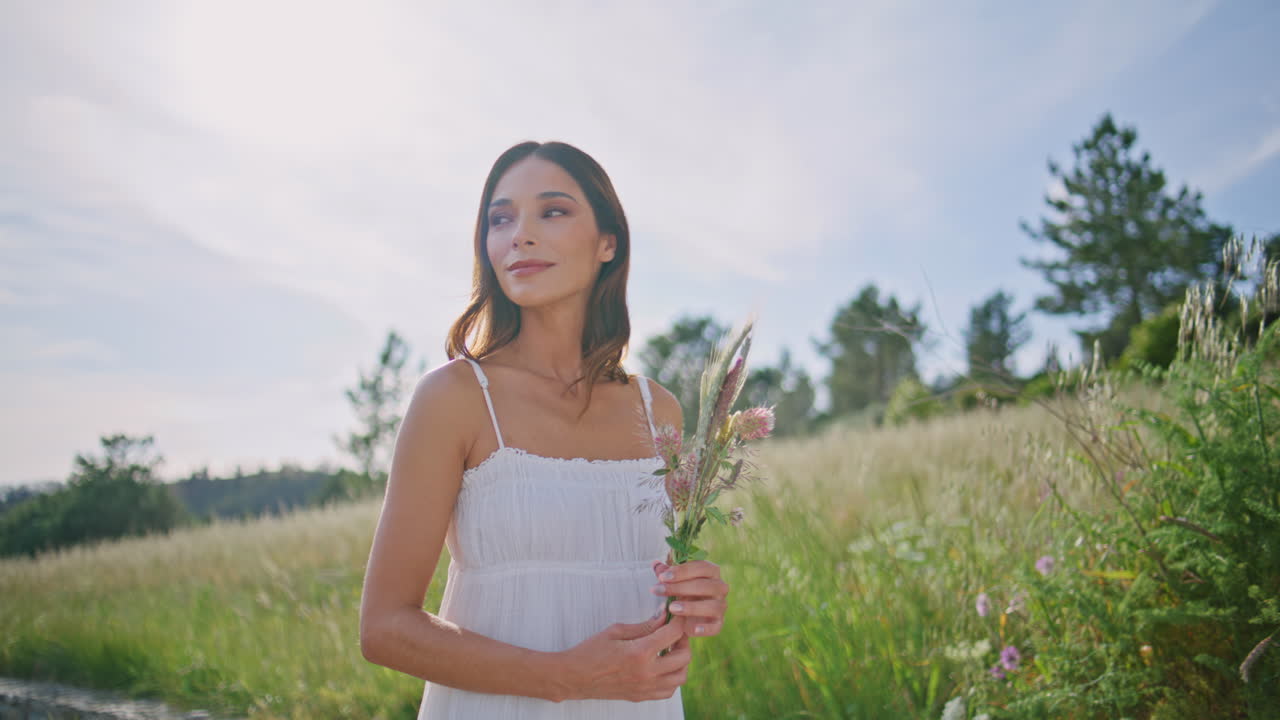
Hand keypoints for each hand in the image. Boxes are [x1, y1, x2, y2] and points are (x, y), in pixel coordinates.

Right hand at [553, 612, 690, 701]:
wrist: (575, 677)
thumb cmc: (592, 650)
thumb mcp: (617, 631)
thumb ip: (645, 625)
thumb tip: (664, 615)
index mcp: (640, 652)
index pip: (673, 633)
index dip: (679, 620)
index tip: (678, 613)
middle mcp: (647, 672)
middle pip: (684, 656)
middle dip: (683, 639)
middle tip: (675, 630)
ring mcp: (646, 688)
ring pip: (681, 677)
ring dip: (681, 661)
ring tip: (670, 649)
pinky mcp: (642, 697)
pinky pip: (669, 690)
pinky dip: (672, 678)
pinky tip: (663, 666)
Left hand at [651, 558, 729, 637]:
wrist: (689, 614)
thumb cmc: (683, 591)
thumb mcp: (673, 581)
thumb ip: (665, 573)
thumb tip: (655, 564)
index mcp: (711, 572)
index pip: (702, 567)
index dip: (682, 571)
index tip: (662, 577)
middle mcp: (720, 587)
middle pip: (706, 585)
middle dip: (681, 588)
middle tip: (660, 591)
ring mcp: (721, 606)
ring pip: (713, 606)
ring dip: (692, 607)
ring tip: (672, 608)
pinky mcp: (718, 623)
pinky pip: (716, 627)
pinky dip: (705, 629)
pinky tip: (690, 629)